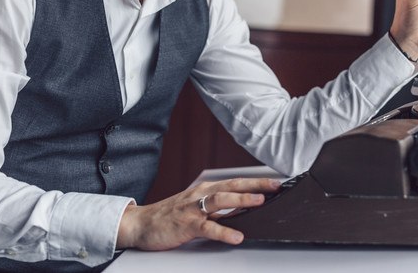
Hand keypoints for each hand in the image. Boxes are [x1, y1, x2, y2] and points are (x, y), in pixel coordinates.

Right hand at [116, 177, 280, 249]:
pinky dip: (224, 231)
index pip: (235, 182)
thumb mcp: (197, 206)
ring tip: (260, 203)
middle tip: (276, 186)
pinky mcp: (186, 224)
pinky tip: (237, 236)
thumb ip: (219, 207)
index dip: (256, 182)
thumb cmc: (171, 216)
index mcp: (205, 189)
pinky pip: (207, 227)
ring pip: (221, 200)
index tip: (276, 182)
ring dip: (242, 201)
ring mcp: (193, 208)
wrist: (141, 223)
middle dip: (256, 186)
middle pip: (232, 186)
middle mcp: (201, 194)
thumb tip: (244, 209)